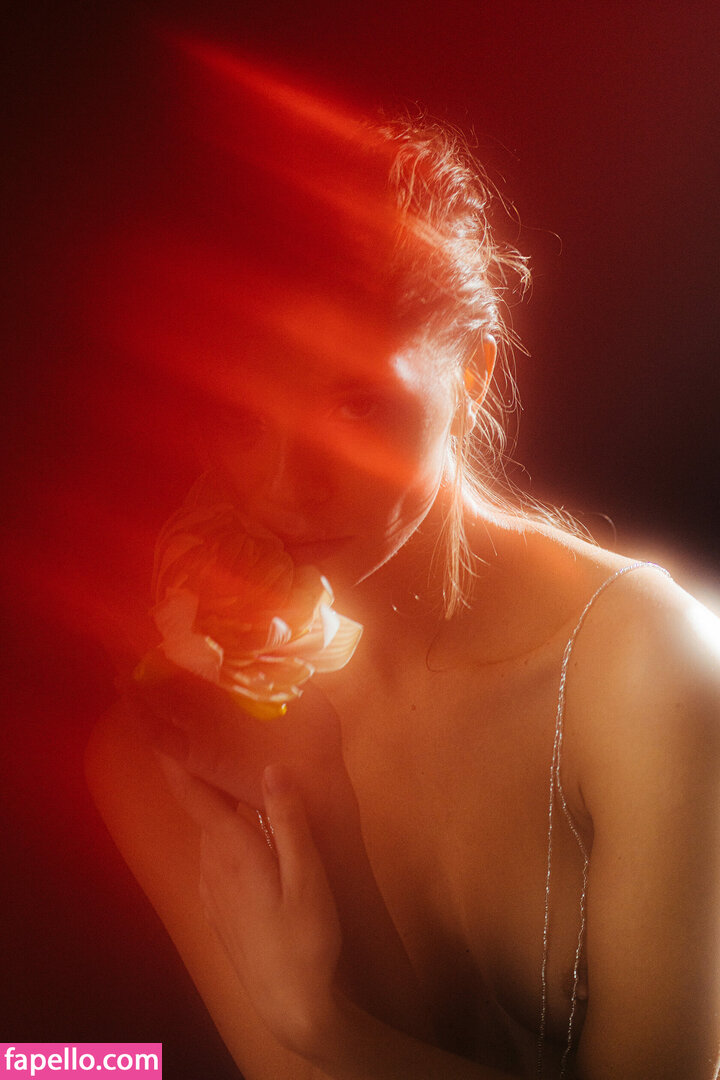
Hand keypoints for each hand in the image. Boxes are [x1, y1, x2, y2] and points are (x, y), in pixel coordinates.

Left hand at [130, 669, 432, 1038]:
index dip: (176, 760)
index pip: (196, 794)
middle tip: (210, 736)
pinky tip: (246, 834)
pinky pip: (216, 857)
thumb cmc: (304, 936)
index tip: (158, 728)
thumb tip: (273, 766)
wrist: (291, 1002)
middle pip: (202, 808)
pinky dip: (224, 835)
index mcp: (233, 850)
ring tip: (232, 776)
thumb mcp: (307, 876)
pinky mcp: (220, 908)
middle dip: (201, 773)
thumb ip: (290, 821)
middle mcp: (213, 865)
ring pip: (211, 833)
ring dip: (216, 805)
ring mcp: (213, 889)